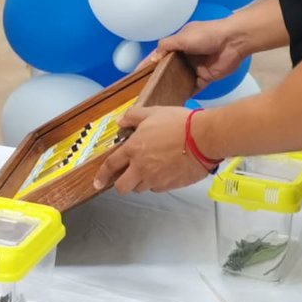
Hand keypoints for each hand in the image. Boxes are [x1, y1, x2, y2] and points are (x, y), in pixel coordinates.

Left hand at [93, 106, 211, 193]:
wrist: (204, 138)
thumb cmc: (179, 124)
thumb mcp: (152, 112)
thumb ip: (132, 117)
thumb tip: (120, 122)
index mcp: (133, 150)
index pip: (111, 166)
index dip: (102, 175)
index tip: (97, 182)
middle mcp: (141, 168)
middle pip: (122, 187)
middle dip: (120, 184)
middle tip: (125, 177)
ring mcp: (157, 179)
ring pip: (140, 188)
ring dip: (140, 182)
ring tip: (148, 169)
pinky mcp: (171, 185)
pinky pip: (158, 188)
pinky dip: (156, 183)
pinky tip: (163, 171)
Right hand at [143, 18, 244, 90]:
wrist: (233, 41)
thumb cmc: (206, 35)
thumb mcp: (182, 37)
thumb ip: (166, 46)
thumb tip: (153, 58)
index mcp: (178, 44)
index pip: (159, 54)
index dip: (148, 63)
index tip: (136, 74)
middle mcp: (185, 56)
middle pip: (169, 69)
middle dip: (159, 78)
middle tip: (146, 91)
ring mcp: (195, 68)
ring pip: (180, 79)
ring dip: (171, 86)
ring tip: (158, 98)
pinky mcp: (206, 77)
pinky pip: (194, 87)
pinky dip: (186, 93)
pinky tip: (176, 101)